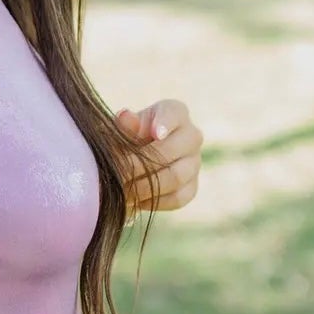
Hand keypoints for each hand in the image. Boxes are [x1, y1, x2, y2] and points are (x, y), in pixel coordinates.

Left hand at [115, 98, 202, 216]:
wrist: (131, 159)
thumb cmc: (125, 136)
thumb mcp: (121, 127)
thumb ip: (124, 124)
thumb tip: (125, 117)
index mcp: (175, 112)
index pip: (175, 114)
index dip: (166, 123)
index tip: (155, 134)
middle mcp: (191, 135)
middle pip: (174, 150)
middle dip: (143, 163)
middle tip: (119, 173)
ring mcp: (195, 162)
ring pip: (176, 176)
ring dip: (146, 185)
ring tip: (123, 189)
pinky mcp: (191, 187)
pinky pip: (178, 197)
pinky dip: (155, 200)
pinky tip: (135, 200)